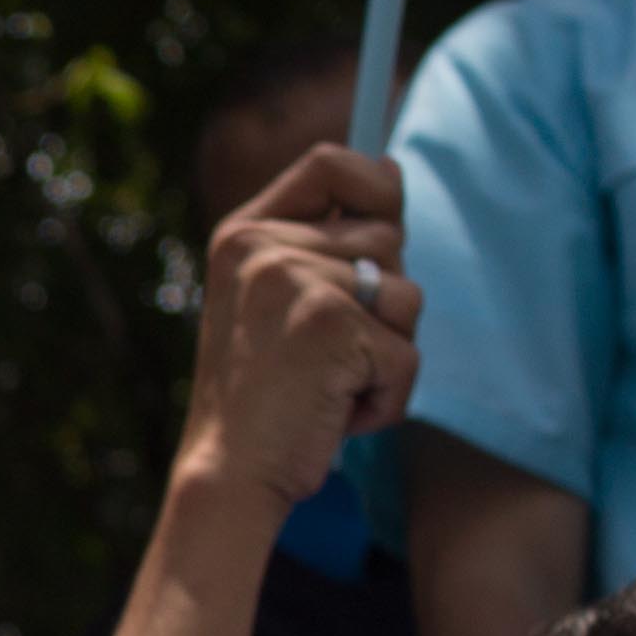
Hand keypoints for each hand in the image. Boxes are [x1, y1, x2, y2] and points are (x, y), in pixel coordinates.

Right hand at [174, 143, 420, 521]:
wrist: (227, 474)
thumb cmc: (260, 395)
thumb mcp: (273, 300)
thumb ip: (325, 240)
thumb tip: (392, 170)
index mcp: (244, 233)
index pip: (332, 162)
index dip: (375, 185)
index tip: (384, 222)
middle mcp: (264, 247)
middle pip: (386, 238)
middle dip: (380, 302)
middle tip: (324, 353)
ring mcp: (296, 282)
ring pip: (407, 296)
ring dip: (387, 353)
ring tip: (330, 385)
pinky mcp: (333, 327)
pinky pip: (408, 355)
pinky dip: (387, 398)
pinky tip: (337, 415)